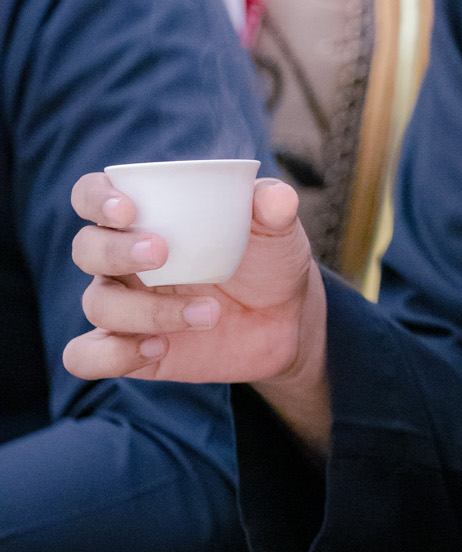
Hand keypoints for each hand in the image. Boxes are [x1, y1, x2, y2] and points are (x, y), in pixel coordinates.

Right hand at [63, 172, 331, 452]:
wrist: (285, 319)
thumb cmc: (269, 259)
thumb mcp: (277, 228)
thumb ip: (273, 205)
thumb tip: (275, 198)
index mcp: (146, 216)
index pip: (91, 195)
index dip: (96, 197)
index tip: (128, 208)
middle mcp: (123, 259)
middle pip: (86, 248)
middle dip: (116, 250)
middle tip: (162, 252)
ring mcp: (124, 306)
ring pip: (97, 303)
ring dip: (147, 309)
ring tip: (209, 313)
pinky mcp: (128, 349)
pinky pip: (86, 356)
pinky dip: (113, 354)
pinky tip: (160, 347)